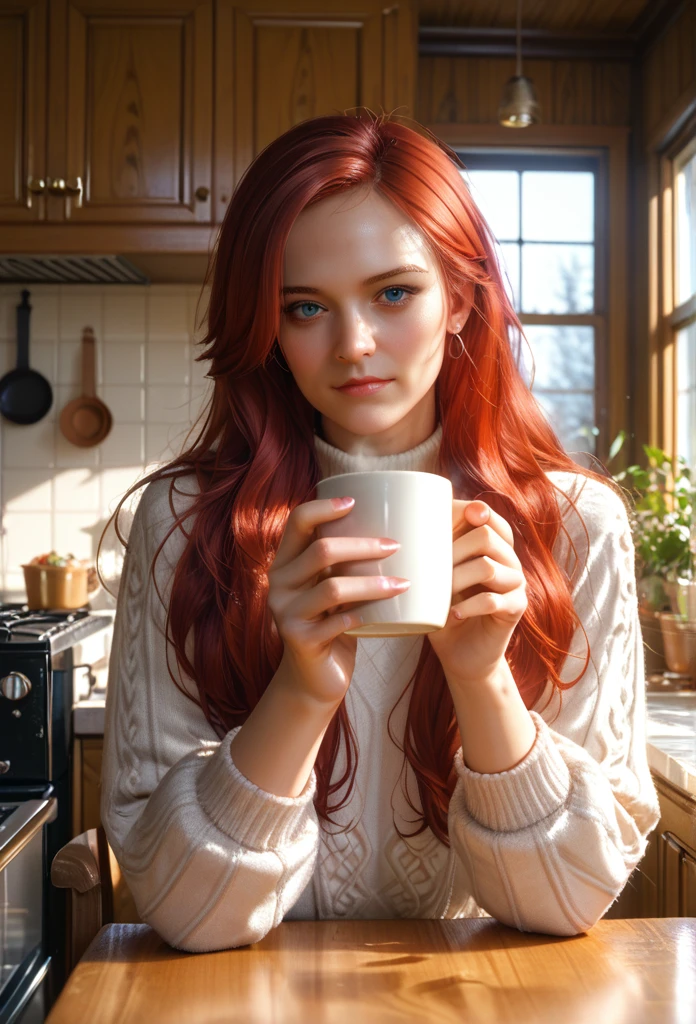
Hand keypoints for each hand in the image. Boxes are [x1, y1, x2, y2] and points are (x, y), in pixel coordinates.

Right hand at [266, 497, 408, 707]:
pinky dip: (361, 617)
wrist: (314, 678)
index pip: (297, 522)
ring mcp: (286, 613)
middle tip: (395, 545)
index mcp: (285, 563)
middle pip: (321, 551)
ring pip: (333, 588)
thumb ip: (344, 563)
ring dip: (372, 583)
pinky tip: (381, 616)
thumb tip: (397, 526)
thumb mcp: (332, 587)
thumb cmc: (333, 623)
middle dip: (363, 545)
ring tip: (402, 583)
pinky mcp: (299, 641)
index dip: (323, 507)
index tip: (354, 502)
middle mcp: (279, 584)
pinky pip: (336, 623)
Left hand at [428, 499, 527, 687]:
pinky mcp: (515, 609)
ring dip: (457, 579)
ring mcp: (515, 585)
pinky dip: (469, 606)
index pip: (491, 519)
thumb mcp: (435, 578)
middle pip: (487, 537)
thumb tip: (399, 523)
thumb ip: (429, 552)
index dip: (475, 512)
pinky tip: (452, 614)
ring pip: (488, 568)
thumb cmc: (443, 610)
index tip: (456, 516)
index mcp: (494, 547)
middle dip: (454, 549)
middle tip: (434, 568)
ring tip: (441, 594)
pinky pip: (494, 600)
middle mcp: (509, 561)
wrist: (461, 654)